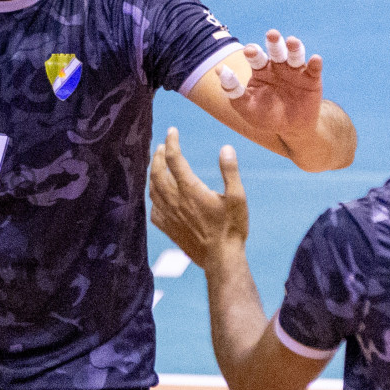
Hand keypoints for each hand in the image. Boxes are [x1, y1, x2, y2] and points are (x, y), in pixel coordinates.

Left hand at [148, 128, 248, 269]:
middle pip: (158, 172)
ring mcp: (168, 214)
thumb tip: (226, 148)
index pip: (175, 159)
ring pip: (152, 188)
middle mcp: (174, 200)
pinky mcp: (166, 227)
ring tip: (157, 164)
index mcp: (190, 189)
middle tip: (162, 146)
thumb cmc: (232, 228)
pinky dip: (153, 195)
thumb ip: (230, 171)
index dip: (172, 142)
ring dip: (153, 173)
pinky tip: (157, 194)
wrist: (220, 258)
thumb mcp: (237, 198)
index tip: (172, 130)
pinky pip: (153, 207)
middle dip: (158, 155)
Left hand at [218, 30, 323, 146]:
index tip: (249, 51)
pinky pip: (314, 69)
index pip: (256, 57)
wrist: (290, 129)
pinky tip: (315, 59)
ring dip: (295, 47)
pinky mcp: (312, 79)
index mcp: (261, 69)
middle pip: (276, 50)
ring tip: (291, 41)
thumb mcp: (245, 106)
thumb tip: (219, 70)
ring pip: (295, 55)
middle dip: (274, 42)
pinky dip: (315, 63)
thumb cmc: (264, 116)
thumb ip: (232, 89)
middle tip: (271, 34)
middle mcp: (278, 66)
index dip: (253, 52)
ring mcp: (296, 71)